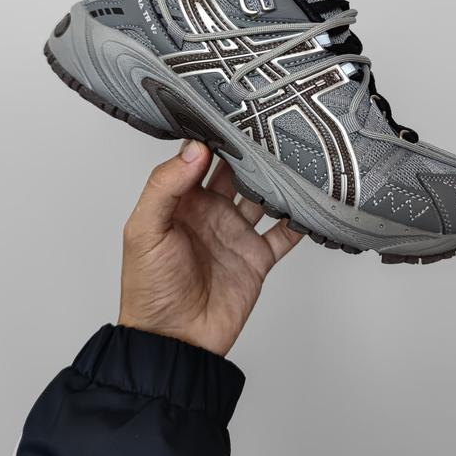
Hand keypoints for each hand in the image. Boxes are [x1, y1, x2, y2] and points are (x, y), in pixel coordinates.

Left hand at [119, 140, 302, 355]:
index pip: (198, 158)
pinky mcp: (256, 258)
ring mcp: (235, 234)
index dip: (211, 136)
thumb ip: (165, 187)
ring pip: (262, 196)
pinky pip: (284, 233)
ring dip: (276, 179)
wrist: (174, 343)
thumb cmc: (148, 289)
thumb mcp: (144, 230)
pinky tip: (311, 200)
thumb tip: (194, 148)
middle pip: (236, 171)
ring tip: (293, 154)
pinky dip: (299, 218)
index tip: (228, 113)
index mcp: (181, 201)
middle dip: (250, 150)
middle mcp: (210, 212)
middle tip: (268, 124)